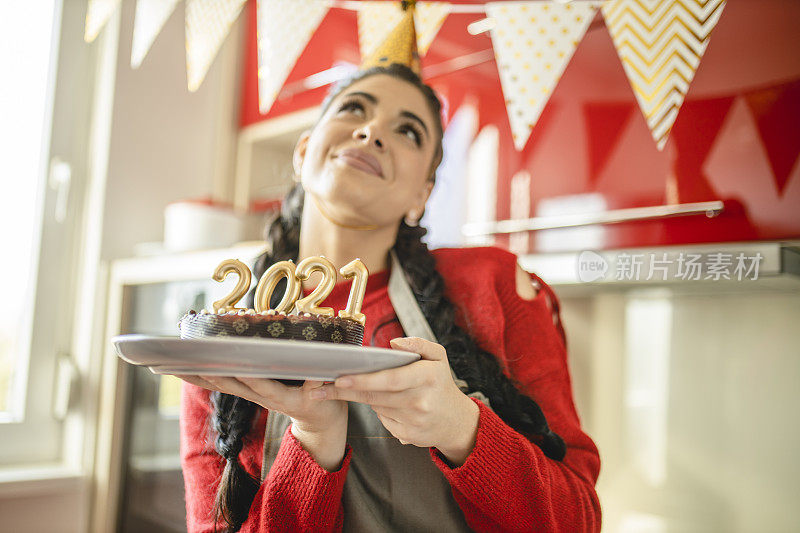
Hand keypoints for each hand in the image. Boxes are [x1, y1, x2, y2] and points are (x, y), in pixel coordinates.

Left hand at [176, 374, 346, 434]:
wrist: (320, 422)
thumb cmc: (327, 403)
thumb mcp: (331, 395)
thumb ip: (322, 383)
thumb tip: (317, 368)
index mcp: (286, 398)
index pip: (263, 386)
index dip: (247, 377)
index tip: (232, 365)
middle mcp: (266, 399)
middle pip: (234, 386)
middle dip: (211, 375)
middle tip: (188, 363)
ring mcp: (258, 397)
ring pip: (225, 386)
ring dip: (201, 377)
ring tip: (176, 366)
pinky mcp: (254, 393)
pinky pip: (227, 384)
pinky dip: (207, 377)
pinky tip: (189, 370)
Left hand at [313, 337, 479, 465]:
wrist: (455, 421)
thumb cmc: (440, 383)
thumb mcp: (438, 356)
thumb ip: (419, 344)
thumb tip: (394, 344)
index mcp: (428, 377)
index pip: (390, 379)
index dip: (363, 380)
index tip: (340, 378)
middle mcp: (420, 401)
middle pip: (374, 396)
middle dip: (344, 391)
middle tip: (318, 387)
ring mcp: (413, 421)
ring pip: (374, 406)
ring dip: (356, 397)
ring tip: (335, 387)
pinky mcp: (406, 436)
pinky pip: (381, 418)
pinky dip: (375, 408)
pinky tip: (376, 401)